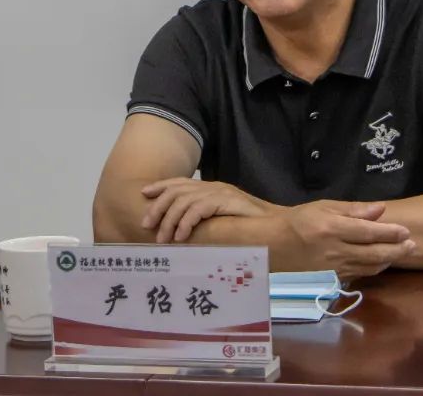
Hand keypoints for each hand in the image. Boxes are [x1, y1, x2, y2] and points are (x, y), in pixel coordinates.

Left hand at [141, 178, 272, 242]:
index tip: (144, 194)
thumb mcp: (222, 222)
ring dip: (169, 220)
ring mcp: (220, 192)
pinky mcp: (226, 201)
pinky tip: (180, 237)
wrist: (279, 226)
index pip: (181, 183)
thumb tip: (182, 233)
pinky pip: (199, 208)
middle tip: (146, 225)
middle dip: (158, 207)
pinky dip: (186, 222)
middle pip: (177, 190)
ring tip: (163, 239)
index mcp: (211, 189)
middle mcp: (213, 187)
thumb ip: (205, 222)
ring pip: (183, 200)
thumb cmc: (252, 229)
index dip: (161, 187)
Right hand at [279, 200, 414, 279]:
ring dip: (389, 260)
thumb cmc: (300, 221)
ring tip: (402, 252)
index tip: (406, 230)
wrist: (274, 247)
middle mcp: (336, 251)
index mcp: (333, 229)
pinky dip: (374, 268)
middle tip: (412, 244)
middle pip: (374, 253)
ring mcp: (335, 268)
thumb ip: (353, 210)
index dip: (390, 232)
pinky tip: (382, 262)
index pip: (368, 232)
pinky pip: (360, 275)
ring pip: (370, 267)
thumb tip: (380, 209)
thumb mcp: (324, 207)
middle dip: (397, 249)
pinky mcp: (333, 280)